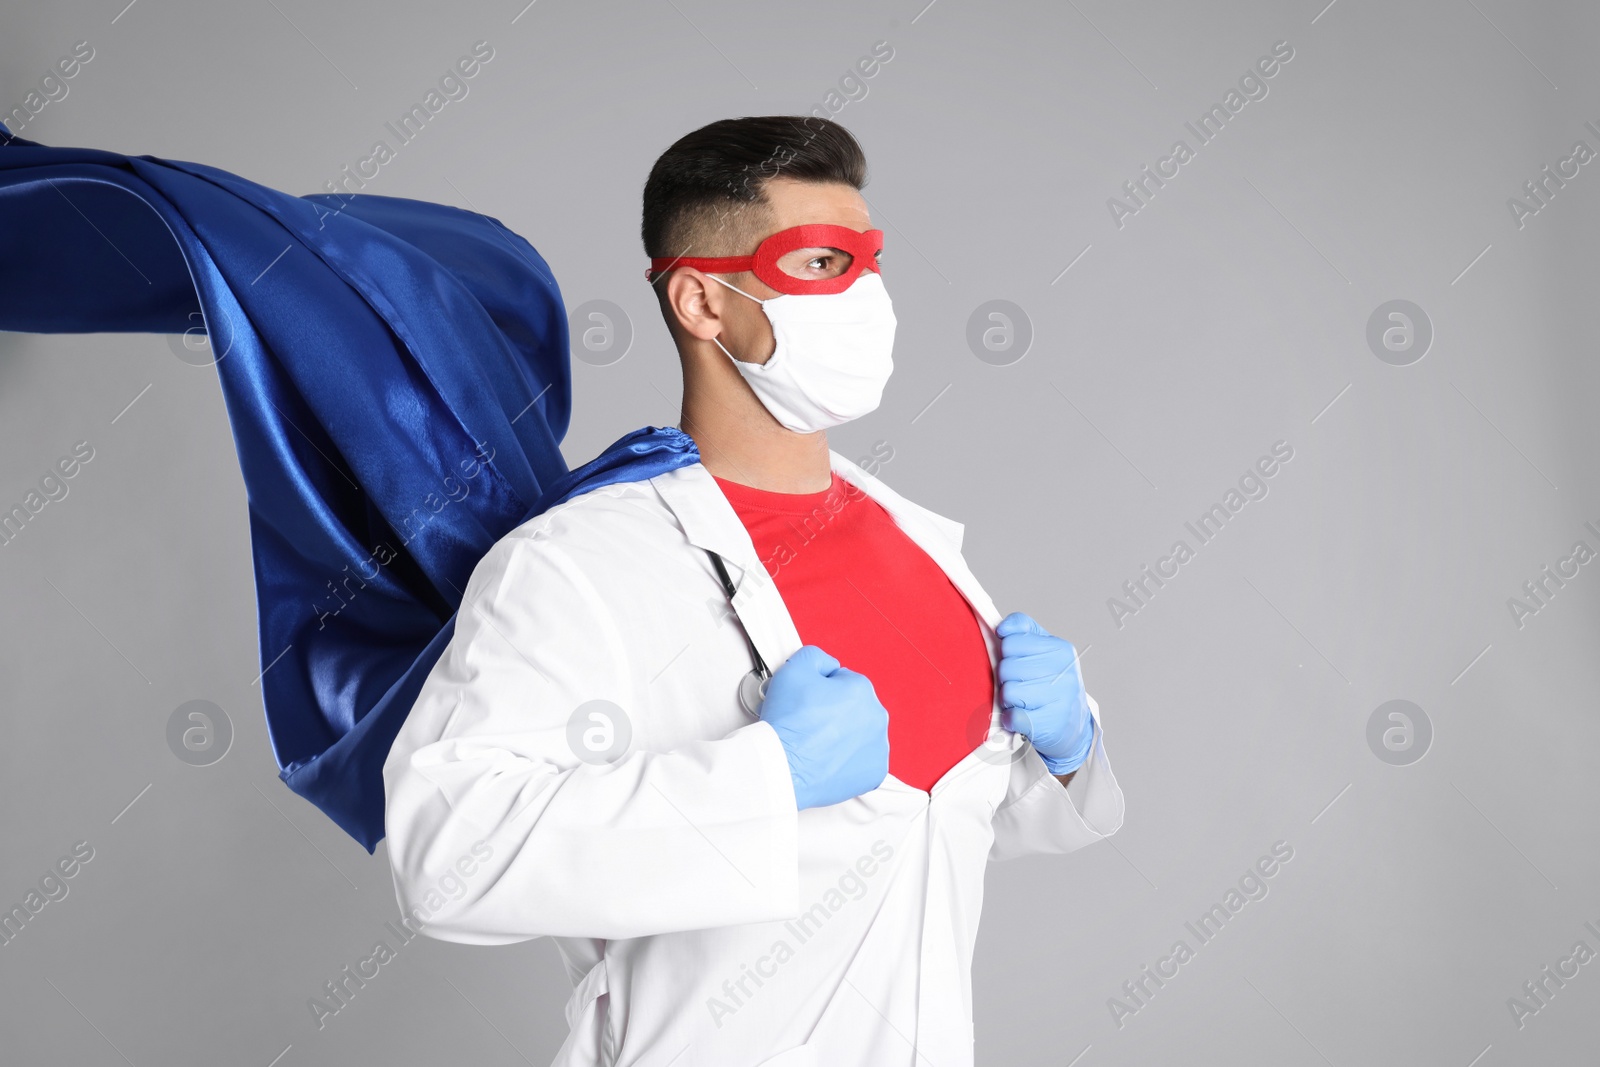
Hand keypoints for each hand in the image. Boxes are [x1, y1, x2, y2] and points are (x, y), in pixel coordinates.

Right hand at [759, 645, 889, 809]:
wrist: (782, 767)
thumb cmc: (787, 725)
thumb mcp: (793, 669)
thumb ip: (815, 656)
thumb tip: (827, 665)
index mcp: (862, 690)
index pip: (843, 681)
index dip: (820, 690)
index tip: (807, 702)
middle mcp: (876, 717)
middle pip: (853, 707)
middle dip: (833, 712)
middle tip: (809, 723)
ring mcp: (878, 747)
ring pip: (859, 734)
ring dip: (843, 736)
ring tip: (816, 743)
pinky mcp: (874, 772)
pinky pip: (863, 760)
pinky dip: (848, 760)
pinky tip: (828, 759)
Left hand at [996, 612, 1093, 774]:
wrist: (1073, 725)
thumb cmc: (1052, 684)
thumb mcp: (1045, 650)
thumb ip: (1023, 630)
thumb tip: (1002, 628)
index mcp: (1060, 648)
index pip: (1011, 642)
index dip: (1006, 654)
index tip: (1017, 663)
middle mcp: (1064, 671)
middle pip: (1006, 667)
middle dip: (1006, 679)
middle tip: (1020, 685)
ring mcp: (1060, 698)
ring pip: (1008, 692)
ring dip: (1008, 700)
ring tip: (1021, 702)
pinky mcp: (1051, 723)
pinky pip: (1013, 717)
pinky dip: (1010, 719)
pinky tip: (1020, 718)